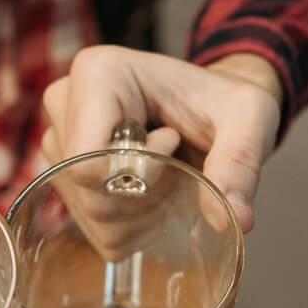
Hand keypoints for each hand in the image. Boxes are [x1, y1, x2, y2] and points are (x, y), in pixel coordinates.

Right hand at [41, 47, 282, 232]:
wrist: (210, 110)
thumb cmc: (222, 103)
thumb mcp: (248, 118)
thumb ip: (240, 162)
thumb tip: (237, 219)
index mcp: (97, 74)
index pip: (88, 159)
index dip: (138, 172)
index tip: (171, 142)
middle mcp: (64, 106)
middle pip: (88, 193)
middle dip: (143, 197)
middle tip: (174, 165)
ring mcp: (58, 147)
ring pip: (92, 217)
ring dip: (142, 216)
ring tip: (165, 178)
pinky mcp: (64, 181)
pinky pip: (95, 234)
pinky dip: (133, 230)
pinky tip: (151, 199)